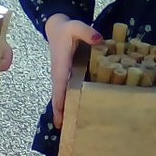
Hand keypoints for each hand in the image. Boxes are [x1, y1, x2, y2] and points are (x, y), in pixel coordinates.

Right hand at [45, 13, 101, 128]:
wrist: (56, 27)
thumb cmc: (66, 28)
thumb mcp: (76, 26)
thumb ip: (87, 32)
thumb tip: (99, 39)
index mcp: (61, 65)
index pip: (59, 87)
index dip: (60, 101)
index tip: (61, 115)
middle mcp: (59, 74)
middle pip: (57, 97)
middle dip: (59, 112)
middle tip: (63, 129)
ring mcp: (61, 76)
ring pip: (60, 96)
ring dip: (62, 110)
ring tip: (67, 126)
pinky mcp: (65, 76)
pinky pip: (65, 92)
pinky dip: (67, 102)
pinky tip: (74, 110)